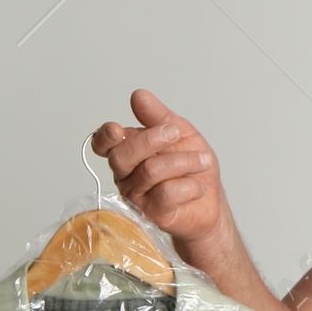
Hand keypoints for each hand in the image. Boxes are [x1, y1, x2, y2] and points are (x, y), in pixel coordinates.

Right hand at [90, 89, 226, 251]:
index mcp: (127, 152)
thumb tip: (138, 96)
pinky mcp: (152, 214)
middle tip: (175, 133)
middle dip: (151, 139)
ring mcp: (137, 197)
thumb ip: (157, 116)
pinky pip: (167, 193)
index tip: (116, 130)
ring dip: (184, 161)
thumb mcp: (179, 132)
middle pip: (122, 155)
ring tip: (203, 161)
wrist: (210, 201)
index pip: (101, 144)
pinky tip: (198, 186)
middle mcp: (125, 175)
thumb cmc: (191, 167)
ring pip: (151, 171)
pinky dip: (189, 185)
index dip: (104, 137)